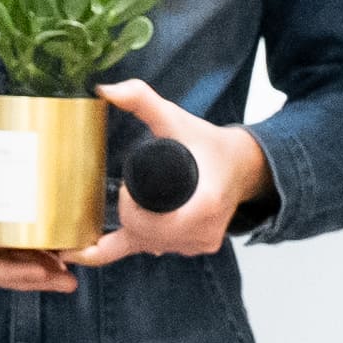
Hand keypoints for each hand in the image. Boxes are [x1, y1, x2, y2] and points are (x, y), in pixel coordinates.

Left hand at [73, 79, 267, 266]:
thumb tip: (106, 90)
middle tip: (128, 189)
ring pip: (146, 246)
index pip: (149, 223)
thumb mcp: (176, 119)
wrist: (243, 166)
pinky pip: (154, 252)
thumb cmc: (208, 144)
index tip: (125, 187)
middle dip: (127, 215)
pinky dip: (133, 242)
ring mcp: (199, 244)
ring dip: (130, 228)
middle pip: (143, 236)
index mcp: (203, 206)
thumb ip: (141, 100)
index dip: (130, 208)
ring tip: (129, 204)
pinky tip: (99, 245)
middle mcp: (202, 233)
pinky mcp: (195, 249)